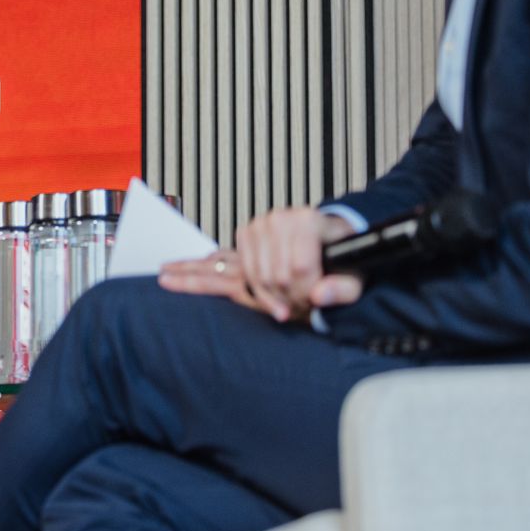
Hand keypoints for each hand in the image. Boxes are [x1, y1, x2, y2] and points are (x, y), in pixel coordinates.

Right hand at [158, 207, 361, 322]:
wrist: (332, 240)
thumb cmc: (344, 258)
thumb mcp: (357, 274)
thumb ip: (343, 288)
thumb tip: (320, 295)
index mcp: (308, 222)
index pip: (297, 266)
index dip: (304, 291)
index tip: (310, 301)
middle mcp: (279, 221)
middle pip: (269, 272)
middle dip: (280, 297)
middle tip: (290, 309)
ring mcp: (259, 231)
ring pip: (241, 268)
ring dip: (244, 290)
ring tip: (209, 290)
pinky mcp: (247, 242)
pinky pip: (220, 260)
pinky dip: (200, 272)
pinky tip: (172, 274)